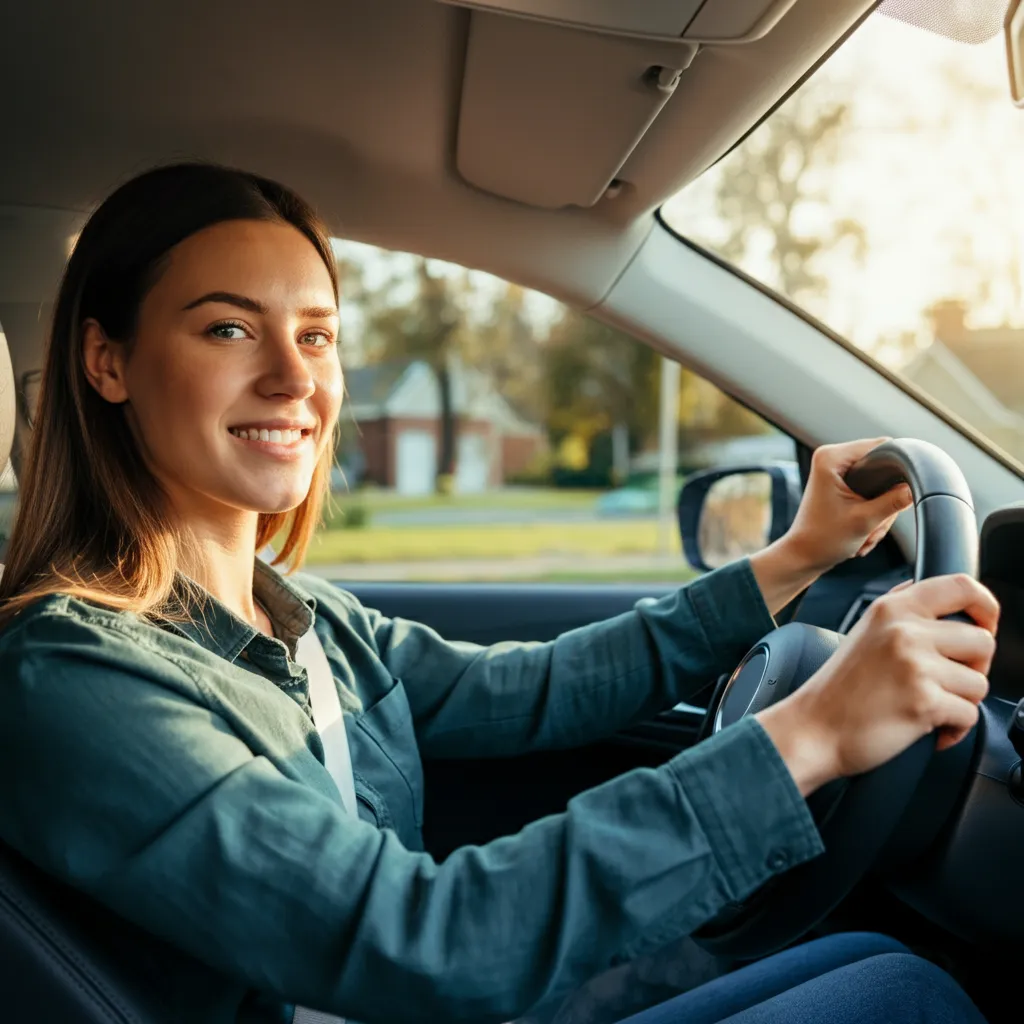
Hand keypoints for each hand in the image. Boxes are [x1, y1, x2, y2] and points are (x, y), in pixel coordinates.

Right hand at [757, 574, 998, 795]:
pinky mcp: (923, 701)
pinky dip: (954, 729)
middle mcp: (904, 631)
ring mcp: (915, 665)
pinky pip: (970, 715)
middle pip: (983, 640)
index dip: (986, 606)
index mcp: (892, 609)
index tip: (986, 625)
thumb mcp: (864, 630)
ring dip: (962, 701)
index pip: (962, 586)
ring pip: (981, 683)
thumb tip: (942, 599)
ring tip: (930, 705)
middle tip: (949, 681)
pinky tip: (928, 727)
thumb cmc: (839, 689)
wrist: (813, 729)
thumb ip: (901, 608)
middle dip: (975, 667)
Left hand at [786, 438, 913, 574]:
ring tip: (866, 530)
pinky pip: (871, 493)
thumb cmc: (822, 540)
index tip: (901, 491)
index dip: (898, 467)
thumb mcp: (865, 521)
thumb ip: (894, 502)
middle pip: (883, 467)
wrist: (804, 557)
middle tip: (873, 523)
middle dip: (885, 499)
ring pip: (880, 484)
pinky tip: (864, 530)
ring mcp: (836, 471)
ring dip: (879, 511)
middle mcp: (831, 458)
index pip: (882, 446)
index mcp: (831, 457)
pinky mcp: (840, 484)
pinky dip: (873, 513)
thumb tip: (915, 488)